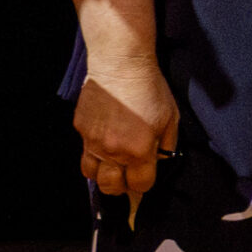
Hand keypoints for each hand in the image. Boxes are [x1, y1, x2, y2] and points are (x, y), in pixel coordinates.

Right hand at [74, 53, 178, 216]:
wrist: (120, 64)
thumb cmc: (150, 88)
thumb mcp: (171, 118)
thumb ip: (166, 145)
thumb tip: (159, 161)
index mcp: (139, 151)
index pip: (140, 186)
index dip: (144, 184)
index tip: (145, 177)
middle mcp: (113, 151)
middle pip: (111, 187)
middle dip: (121, 186)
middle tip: (127, 175)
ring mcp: (93, 141)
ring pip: (91, 174)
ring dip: (103, 173)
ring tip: (112, 163)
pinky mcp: (80, 129)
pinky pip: (84, 150)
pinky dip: (93, 151)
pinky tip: (104, 139)